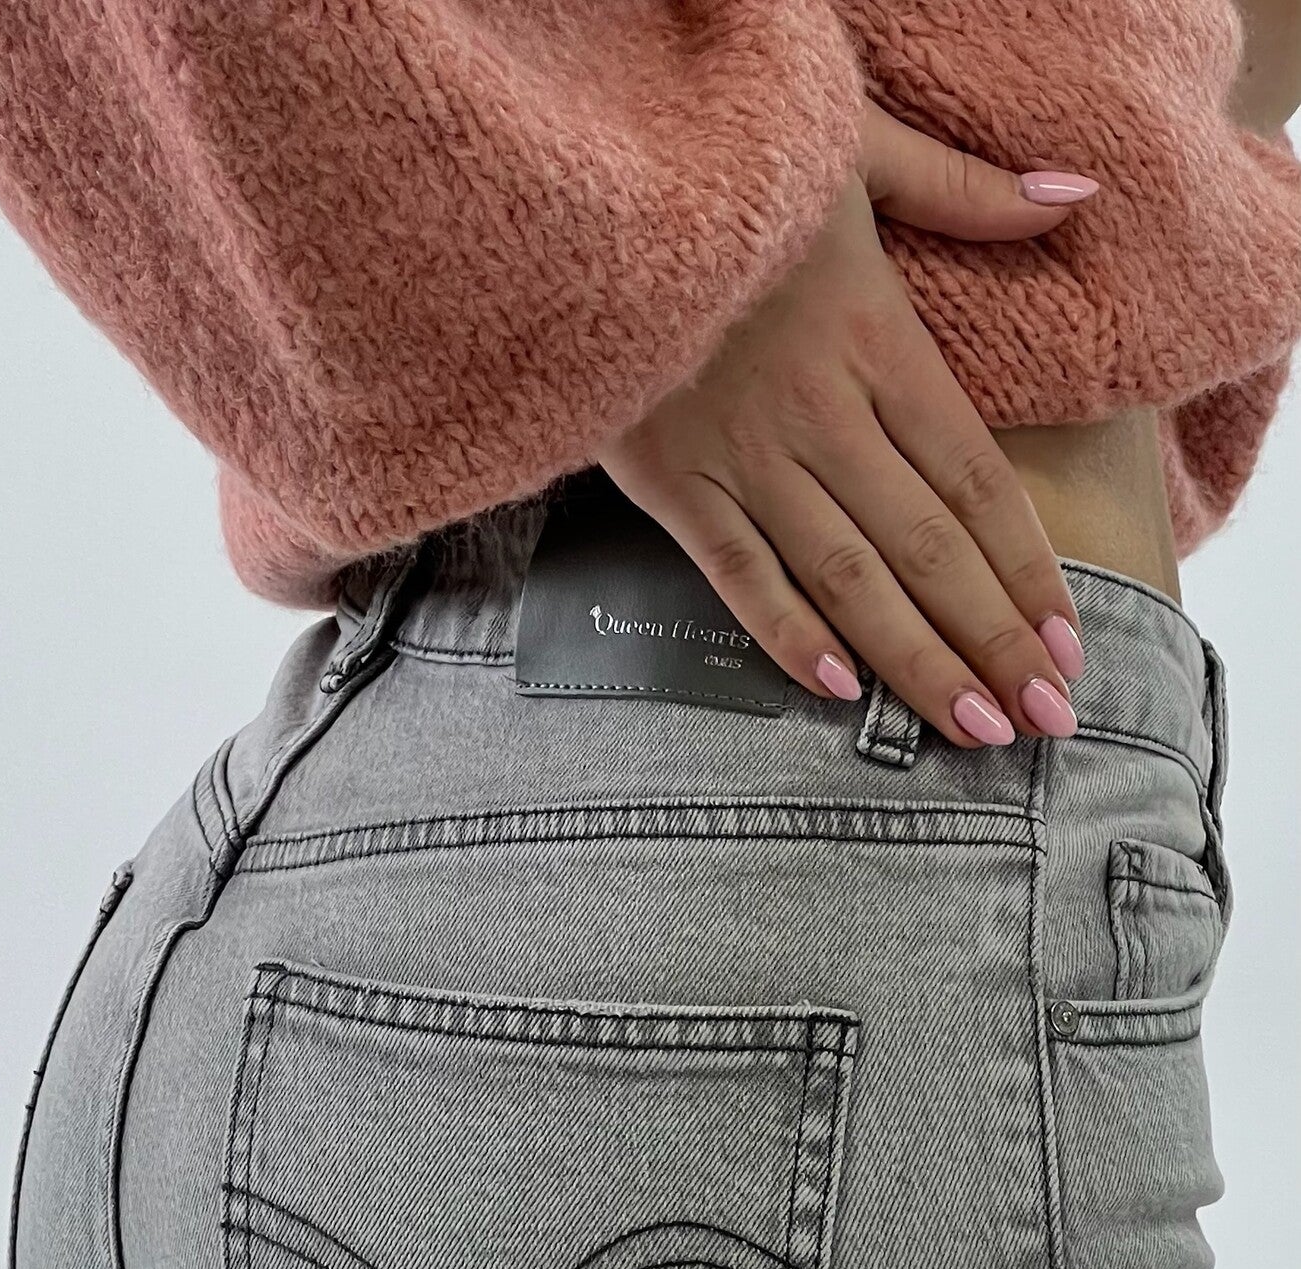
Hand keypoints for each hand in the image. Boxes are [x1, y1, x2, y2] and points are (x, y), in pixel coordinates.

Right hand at [598, 105, 1099, 746]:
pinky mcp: (670, 483)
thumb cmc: (729, 171)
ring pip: (849, 577)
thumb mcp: (859, 150)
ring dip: (918, 660)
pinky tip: (841, 692)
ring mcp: (744, 456)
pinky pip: (739, 575)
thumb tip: (1071, 196)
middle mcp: (823, 412)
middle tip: (1049, 719)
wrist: (587, 192)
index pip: (976, 479)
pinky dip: (788, 635)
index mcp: (878, 340)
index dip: (1028, 568)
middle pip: (928, 546)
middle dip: (994, 639)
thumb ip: (967, 189)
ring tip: (975, 728)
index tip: (1069, 642)